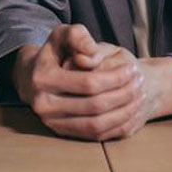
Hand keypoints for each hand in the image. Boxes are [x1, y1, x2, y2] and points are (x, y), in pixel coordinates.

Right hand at [12, 24, 144, 140]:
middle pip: (94, 106)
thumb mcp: (61, 35)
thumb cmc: (53, 53)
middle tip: (140, 82)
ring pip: (97, 125)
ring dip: (124, 112)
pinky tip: (130, 111)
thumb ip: (77, 35)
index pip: (88, 83)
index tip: (132, 69)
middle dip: (123, 94)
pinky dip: (117, 125)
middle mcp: (44, 105)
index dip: (115, 78)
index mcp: (43, 79)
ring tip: (139, 96)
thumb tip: (91, 53)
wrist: (32, 78)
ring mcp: (52, 123)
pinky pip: (96, 136)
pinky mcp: (62, 133)